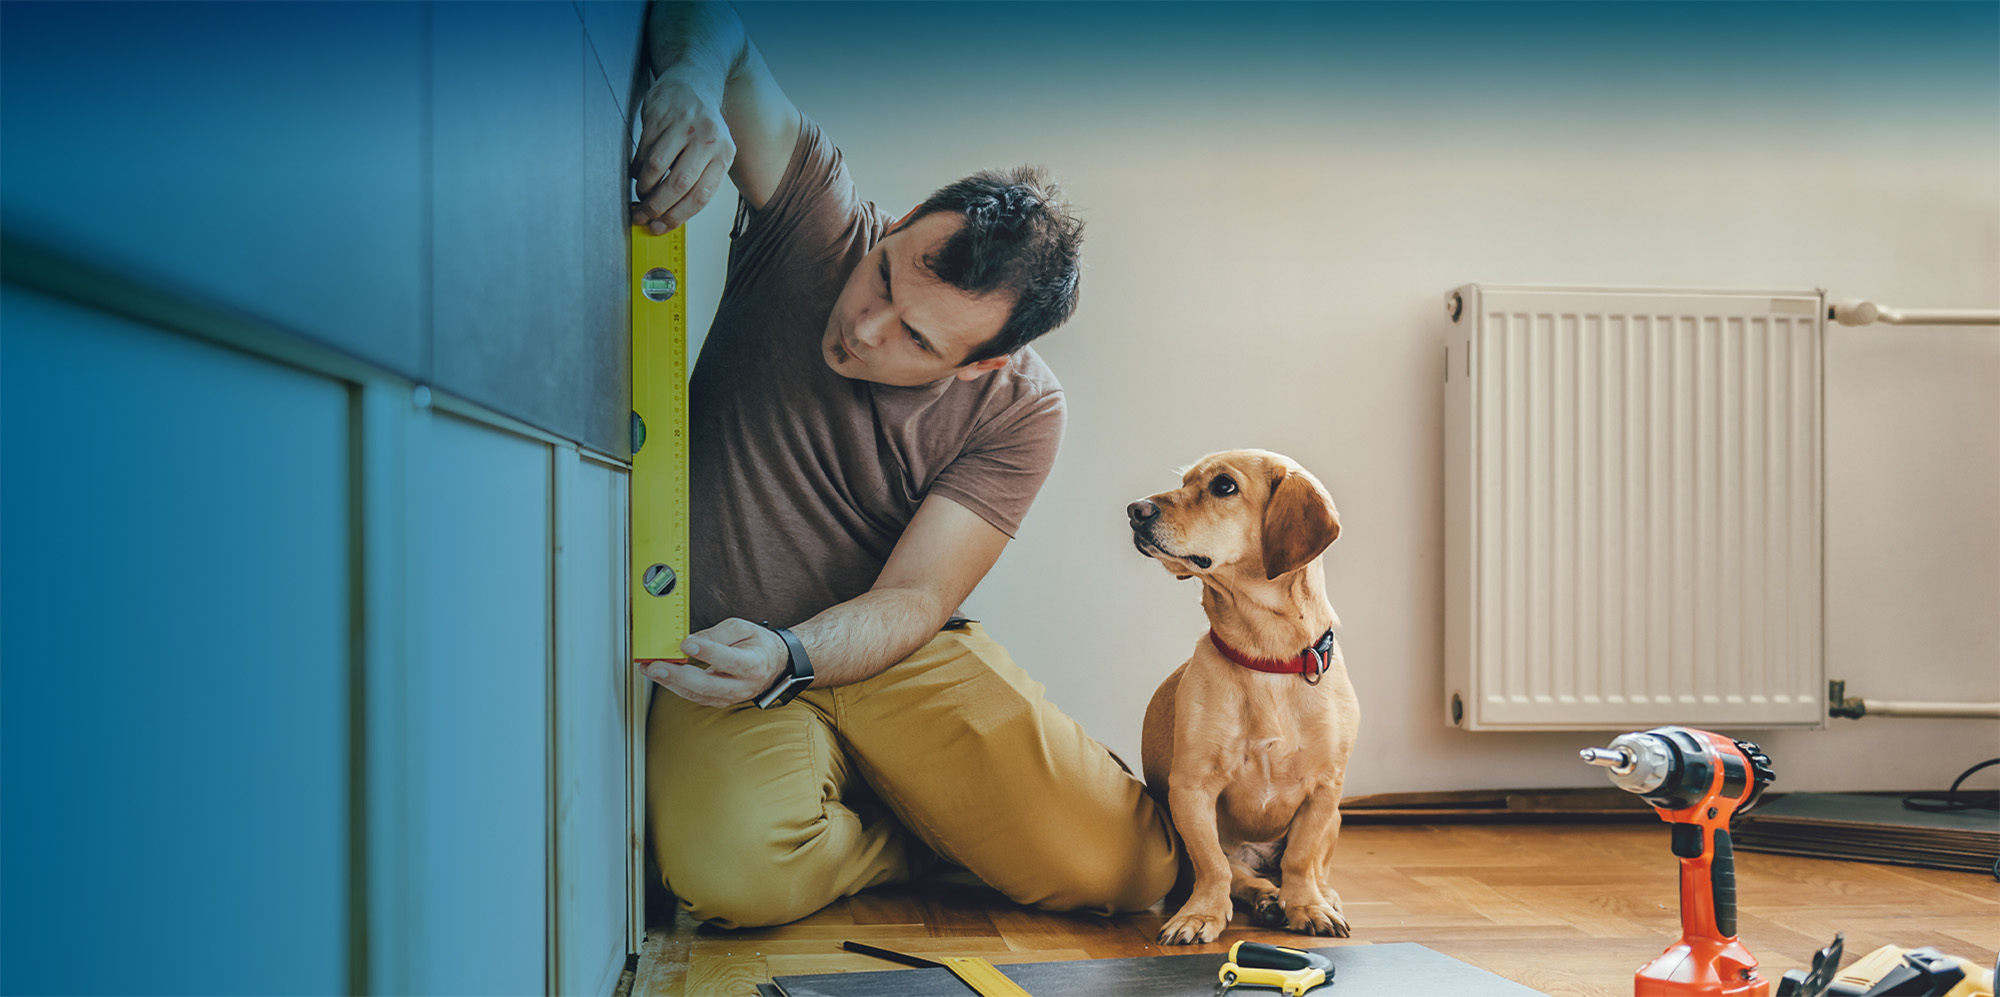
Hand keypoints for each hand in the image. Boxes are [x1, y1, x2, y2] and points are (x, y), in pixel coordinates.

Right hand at [630, 75, 735, 233]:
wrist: (694, 80)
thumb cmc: (702, 125)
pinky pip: (643, 151)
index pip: (701, 196)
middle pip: (678, 185)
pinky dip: (637, 169)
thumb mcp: (713, 151)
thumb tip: (671, 217)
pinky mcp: (660, 116)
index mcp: (724, 154)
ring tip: (641, 195)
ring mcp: (682, 126)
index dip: (677, 216)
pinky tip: (639, 173)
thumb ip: (699, 180)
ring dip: (644, 188)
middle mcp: (707, 139)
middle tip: (643, 216)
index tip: (660, 227)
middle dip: (656, 207)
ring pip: (656, 168)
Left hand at [639, 617, 784, 706]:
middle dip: (677, 675)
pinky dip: (676, 687)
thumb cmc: (757, 644)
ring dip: (670, 682)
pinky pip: (694, 697)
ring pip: (696, 694)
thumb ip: (716, 635)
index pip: (728, 660)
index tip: (686, 644)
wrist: (773, 664)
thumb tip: (690, 642)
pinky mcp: (719, 701)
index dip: (706, 652)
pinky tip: (662, 676)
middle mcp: (742, 685)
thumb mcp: (741, 628)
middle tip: (656, 665)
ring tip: (650, 669)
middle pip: (707, 685)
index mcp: (752, 664)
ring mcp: (730, 697)